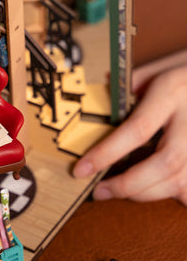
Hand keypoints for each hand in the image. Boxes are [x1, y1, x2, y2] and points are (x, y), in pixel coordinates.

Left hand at [73, 52, 186, 204]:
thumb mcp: (159, 66)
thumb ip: (130, 84)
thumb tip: (102, 96)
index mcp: (173, 92)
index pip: (137, 129)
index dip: (106, 154)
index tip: (82, 169)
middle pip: (164, 164)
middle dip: (128, 185)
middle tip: (100, 191)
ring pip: (181, 180)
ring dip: (147, 194)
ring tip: (120, 192)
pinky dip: (176, 194)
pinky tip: (157, 190)